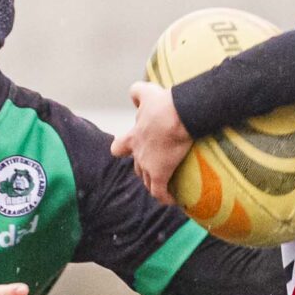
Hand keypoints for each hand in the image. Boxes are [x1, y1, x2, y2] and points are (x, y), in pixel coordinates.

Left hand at [111, 81, 193, 204]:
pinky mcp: (160, 174)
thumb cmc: (162, 104)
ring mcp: (148, 166)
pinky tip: (173, 201)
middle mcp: (138, 154)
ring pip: (147, 181)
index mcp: (133, 137)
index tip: (129, 150)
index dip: (123, 150)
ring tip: (165, 186)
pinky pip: (160, 193)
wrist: (176, 116)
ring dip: (154, 184)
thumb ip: (136, 93)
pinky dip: (165, 198)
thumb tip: (133, 98)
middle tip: (157, 168)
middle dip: (144, 169)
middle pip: (137, 168)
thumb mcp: (146, 92)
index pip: (118, 148)